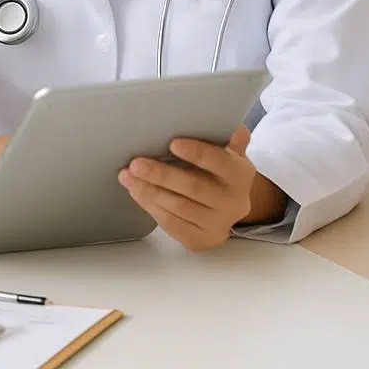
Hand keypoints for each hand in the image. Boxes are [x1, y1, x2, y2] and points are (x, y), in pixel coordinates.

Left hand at [117, 125, 271, 251]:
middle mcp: (233, 202)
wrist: (229, 209)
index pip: (220, 163)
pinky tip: (136, 192)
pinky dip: (151, 207)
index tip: (172, 143)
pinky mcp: (200, 239)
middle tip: (136, 164)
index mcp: (240, 175)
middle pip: (194, 187)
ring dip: (149, 191)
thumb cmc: (222, 174)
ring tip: (128, 176)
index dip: (197, 153)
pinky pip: (171, 223)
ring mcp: (217, 223)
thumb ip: (231, 142)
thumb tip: (236, 129)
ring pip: (178, 207)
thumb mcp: (231, 154)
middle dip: (162, 175)